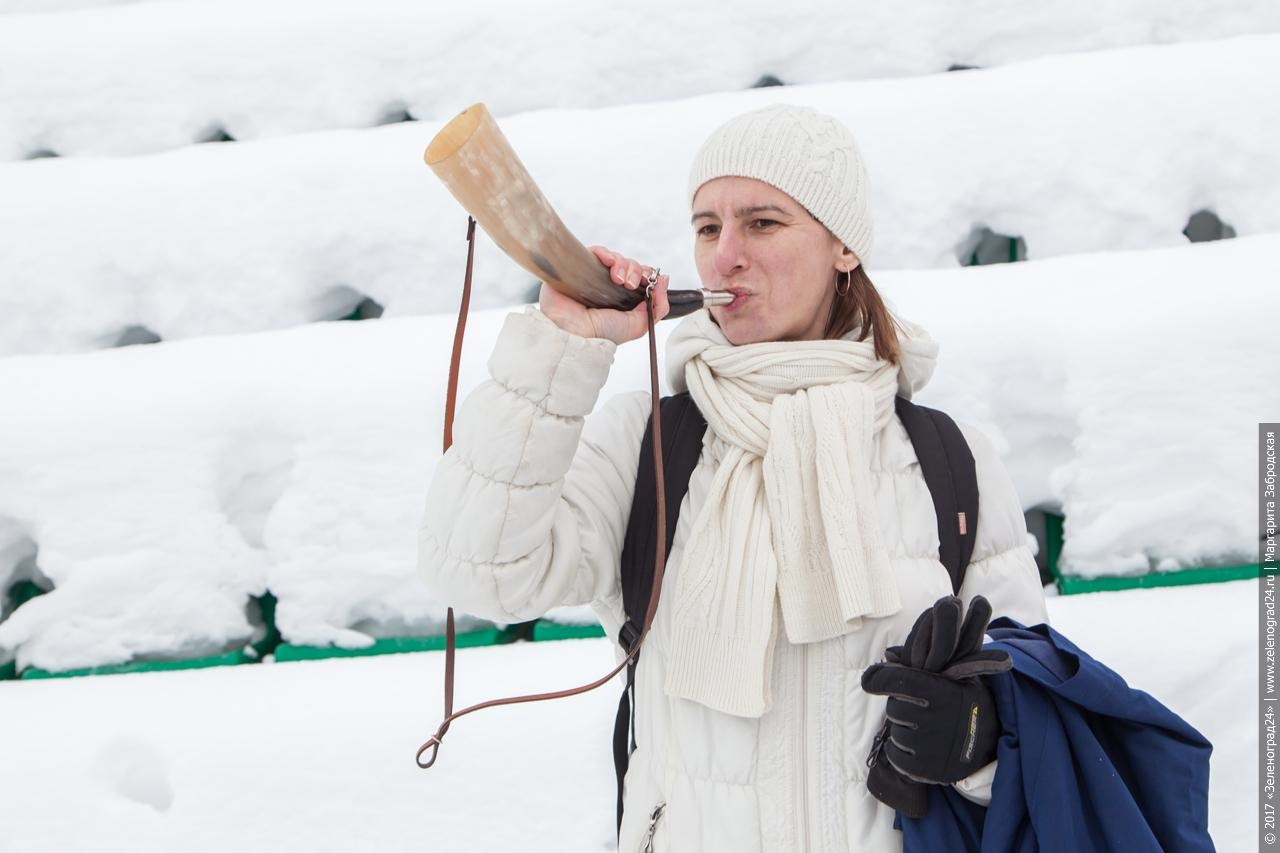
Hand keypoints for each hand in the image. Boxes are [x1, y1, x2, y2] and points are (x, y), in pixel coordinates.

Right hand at [537, 246, 669, 344]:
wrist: (574, 332)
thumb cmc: (601, 333)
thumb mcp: (639, 325)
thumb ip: (658, 307)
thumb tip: (665, 280)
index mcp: (624, 299)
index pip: (640, 278)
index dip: (647, 275)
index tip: (649, 281)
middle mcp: (610, 287)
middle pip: (630, 266)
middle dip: (635, 271)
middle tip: (630, 284)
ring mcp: (595, 276)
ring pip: (616, 259)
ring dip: (622, 264)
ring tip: (617, 278)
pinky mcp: (580, 267)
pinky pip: (597, 252)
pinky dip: (606, 253)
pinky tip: (608, 262)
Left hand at [861, 596, 1010, 815]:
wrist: (991, 740)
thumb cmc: (965, 703)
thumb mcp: (954, 677)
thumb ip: (922, 665)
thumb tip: (888, 656)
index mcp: (942, 692)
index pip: (900, 681)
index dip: (880, 679)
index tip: (870, 680)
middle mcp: (936, 718)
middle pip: (894, 708)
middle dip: (899, 706)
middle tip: (914, 708)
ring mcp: (932, 746)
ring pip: (895, 732)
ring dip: (900, 729)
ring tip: (919, 728)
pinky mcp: (928, 769)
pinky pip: (896, 757)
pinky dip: (898, 751)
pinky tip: (911, 745)